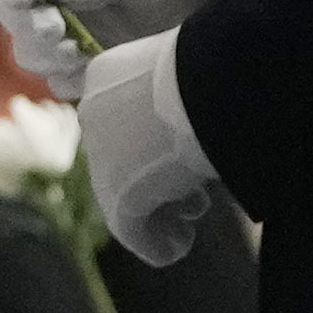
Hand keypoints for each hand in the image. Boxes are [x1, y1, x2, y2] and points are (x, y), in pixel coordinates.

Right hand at [0, 0, 245, 91]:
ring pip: (34, 56)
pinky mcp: (86, 61)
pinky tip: (94, 67)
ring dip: (48, 57)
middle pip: (17, 23)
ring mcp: (67, 31)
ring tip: (76, 51)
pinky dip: (73, 80)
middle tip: (56, 29)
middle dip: (32, 29)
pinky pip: (64, 81)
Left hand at [73, 32, 218, 264]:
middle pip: (124, 158)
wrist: (209, 82)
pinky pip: (129, 228)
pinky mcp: (118, 196)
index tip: (179, 152)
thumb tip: (208, 101)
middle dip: (158, 178)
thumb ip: (187, 85)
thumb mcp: (198, 67)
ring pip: (127, 192)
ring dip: (160, 209)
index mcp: (107, 76)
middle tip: (194, 190)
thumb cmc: (218, 65)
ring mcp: (102, 157)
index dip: (150, 141)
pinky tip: (176, 248)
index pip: (119, 116)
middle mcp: (94, 115)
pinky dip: (153, 243)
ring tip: (193, 213)